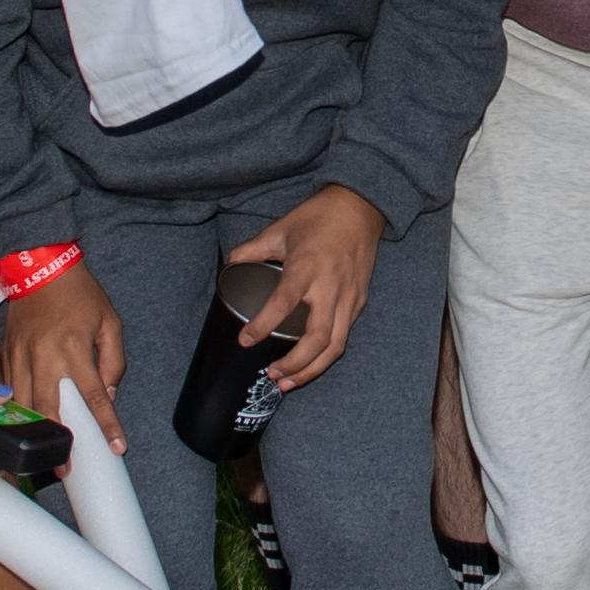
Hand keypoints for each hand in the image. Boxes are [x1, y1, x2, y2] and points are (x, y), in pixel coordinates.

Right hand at [1, 267, 128, 448]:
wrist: (38, 266)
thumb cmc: (79, 293)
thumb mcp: (110, 322)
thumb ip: (113, 361)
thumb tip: (108, 395)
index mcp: (74, 348)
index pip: (93, 396)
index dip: (106, 425)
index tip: (116, 447)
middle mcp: (45, 356)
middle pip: (49, 408)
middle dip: (58, 442)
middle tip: (65, 470)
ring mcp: (21, 357)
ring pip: (23, 405)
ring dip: (33, 432)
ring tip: (42, 456)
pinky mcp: (6, 355)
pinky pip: (9, 390)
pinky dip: (16, 411)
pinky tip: (22, 427)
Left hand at [223, 186, 387, 387]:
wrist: (360, 208)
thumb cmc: (318, 217)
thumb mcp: (279, 229)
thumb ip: (251, 250)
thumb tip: (229, 267)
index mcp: (307, 267)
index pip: (283, 303)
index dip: (262, 325)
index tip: (245, 341)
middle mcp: (331, 286)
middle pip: (317, 338)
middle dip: (295, 365)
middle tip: (272, 375)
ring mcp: (349, 297)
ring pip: (336, 345)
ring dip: (312, 370)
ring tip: (289, 382)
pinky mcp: (360, 301)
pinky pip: (344, 335)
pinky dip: (326, 355)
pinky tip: (309, 364)